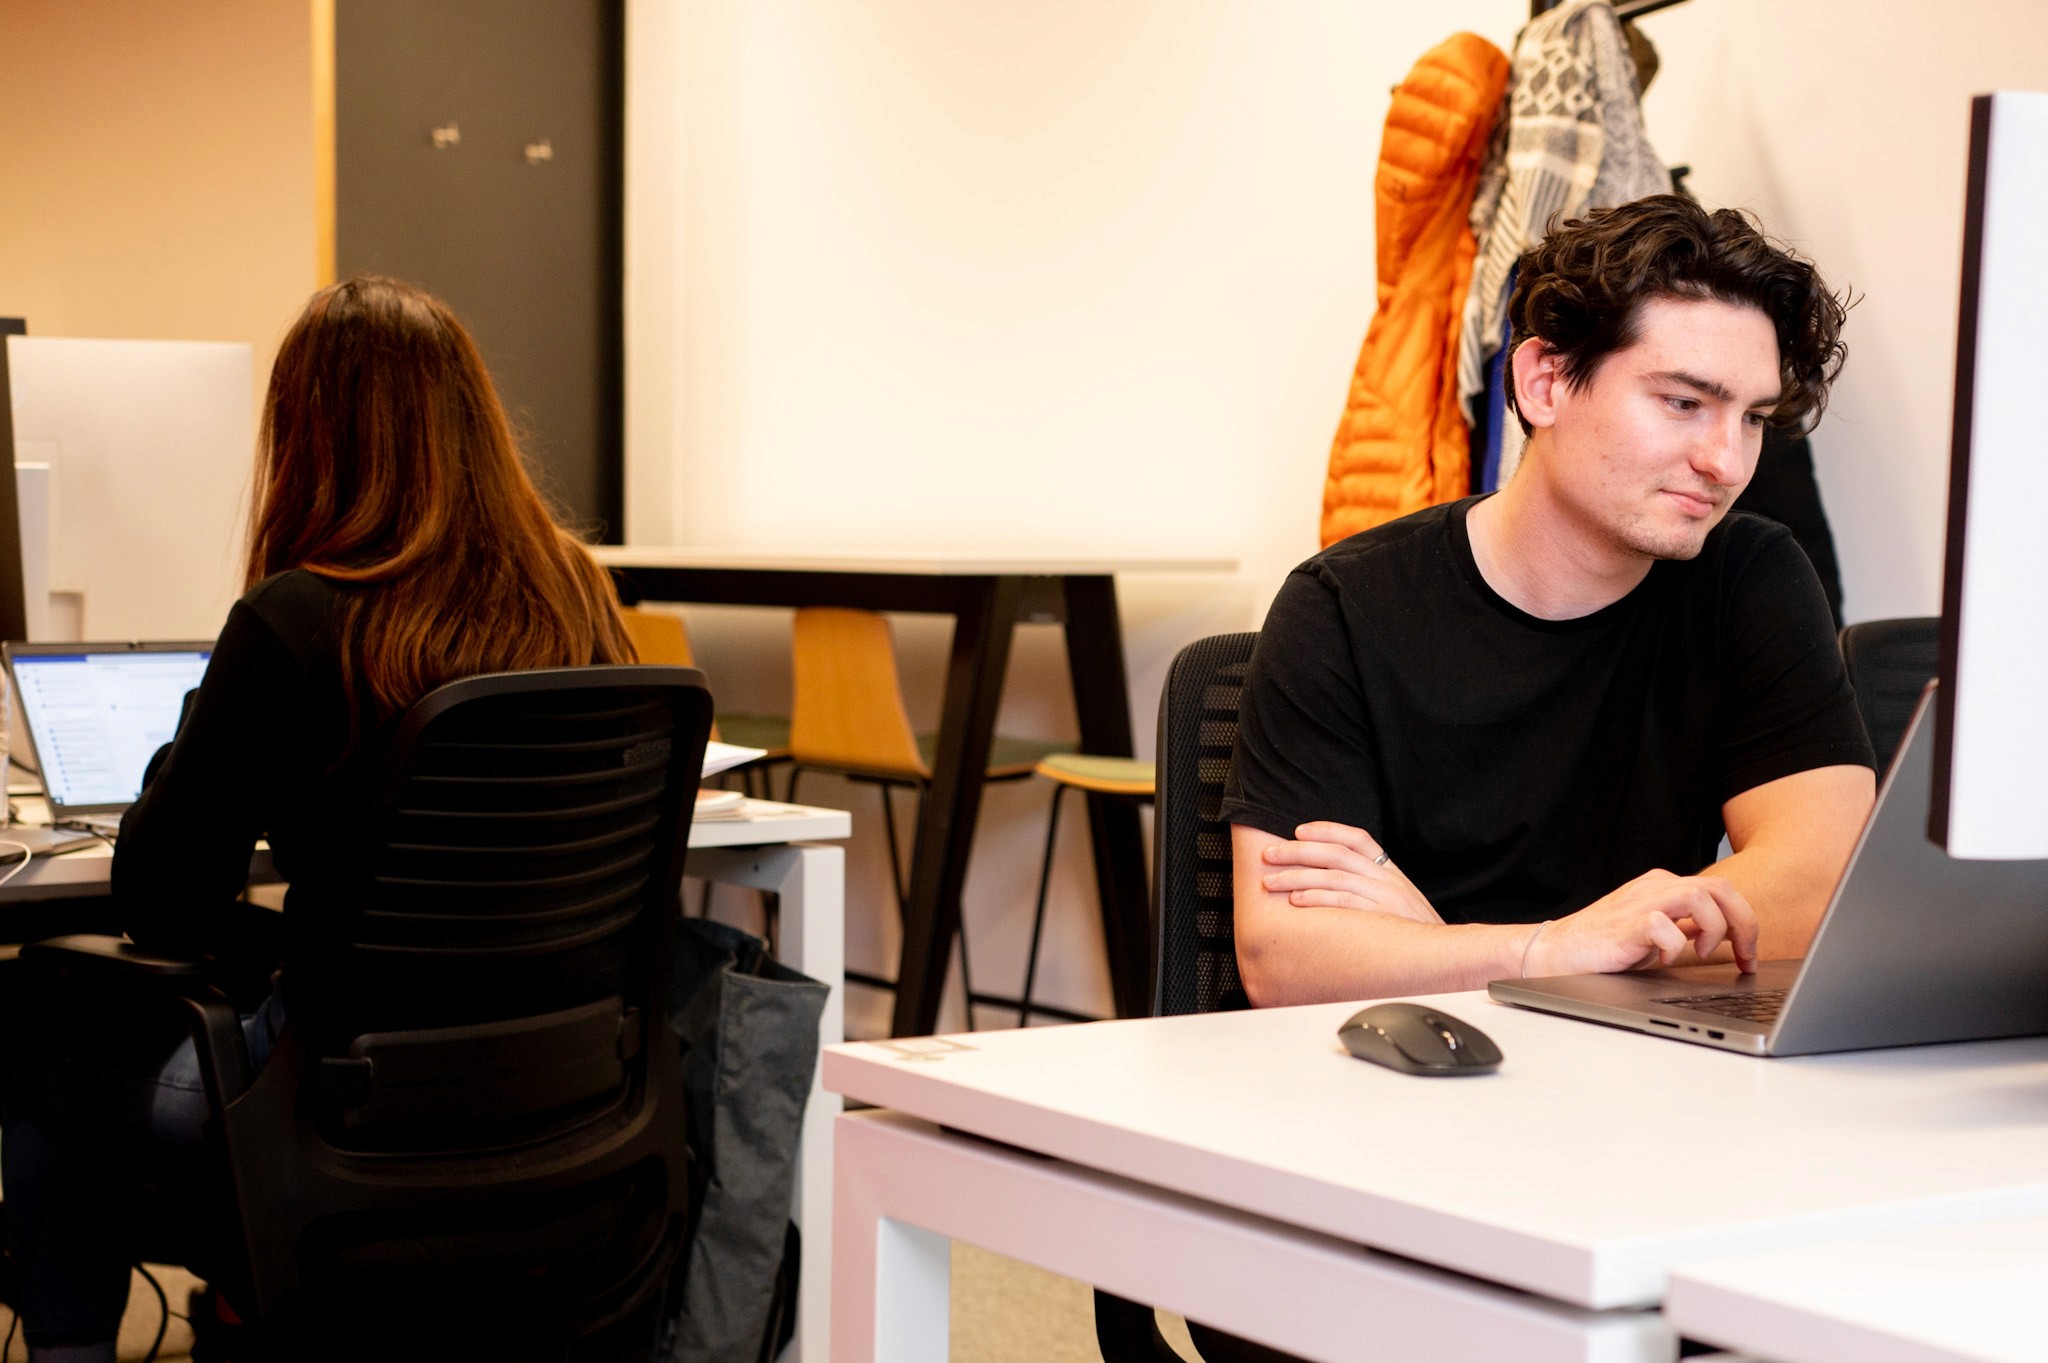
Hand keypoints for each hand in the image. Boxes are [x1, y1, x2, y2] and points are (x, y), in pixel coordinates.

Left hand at [1257, 822, 1442, 924]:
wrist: (1447, 955)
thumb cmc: (1415, 931)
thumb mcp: (1399, 900)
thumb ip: (1373, 886)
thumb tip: (1334, 879)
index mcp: (1390, 871)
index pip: (1357, 838)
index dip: (1327, 830)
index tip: (1300, 830)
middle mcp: (1387, 879)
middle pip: (1336, 855)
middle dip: (1298, 852)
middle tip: (1270, 855)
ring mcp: (1385, 897)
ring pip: (1333, 877)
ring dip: (1297, 877)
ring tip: (1272, 882)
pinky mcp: (1381, 918)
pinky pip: (1343, 903)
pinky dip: (1317, 899)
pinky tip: (1296, 901)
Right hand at [1526, 870, 1758, 976]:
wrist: (1557, 951)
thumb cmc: (1603, 946)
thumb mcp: (1656, 934)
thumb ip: (1686, 927)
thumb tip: (1727, 935)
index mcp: (1664, 887)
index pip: (1722, 891)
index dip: (1745, 923)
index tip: (1749, 956)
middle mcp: (1655, 888)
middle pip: (1720, 887)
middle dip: (1743, 924)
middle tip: (1744, 956)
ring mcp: (1640, 903)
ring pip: (1699, 896)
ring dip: (1713, 929)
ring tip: (1702, 954)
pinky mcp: (1625, 925)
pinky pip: (1663, 924)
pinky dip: (1674, 945)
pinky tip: (1665, 960)